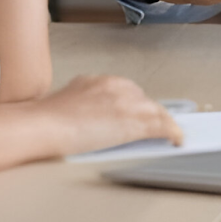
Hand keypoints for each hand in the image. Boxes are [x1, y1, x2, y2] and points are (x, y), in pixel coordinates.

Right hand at [34, 74, 182, 154]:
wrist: (42, 125)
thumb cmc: (44, 121)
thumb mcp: (66, 104)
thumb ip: (82, 105)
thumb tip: (86, 117)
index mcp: (99, 81)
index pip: (127, 93)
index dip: (134, 108)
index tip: (137, 117)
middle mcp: (116, 86)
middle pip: (143, 101)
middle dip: (148, 116)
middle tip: (153, 131)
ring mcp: (127, 101)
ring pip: (156, 112)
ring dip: (163, 124)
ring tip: (170, 136)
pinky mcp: (135, 120)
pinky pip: (163, 125)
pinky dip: (173, 132)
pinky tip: (177, 140)